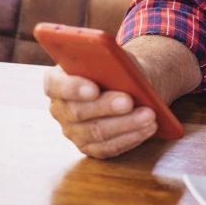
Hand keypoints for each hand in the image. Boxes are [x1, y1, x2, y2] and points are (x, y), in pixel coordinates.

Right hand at [43, 35, 200, 158]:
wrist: (126, 84)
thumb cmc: (114, 68)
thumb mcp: (112, 57)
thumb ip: (108, 60)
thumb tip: (118, 66)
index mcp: (57, 80)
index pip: (56, 84)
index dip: (73, 88)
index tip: (94, 89)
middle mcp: (61, 108)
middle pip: (78, 112)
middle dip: (106, 107)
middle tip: (128, 101)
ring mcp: (73, 131)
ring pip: (96, 132)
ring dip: (126, 124)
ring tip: (148, 115)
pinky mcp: (89, 147)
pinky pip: (109, 147)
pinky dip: (131, 137)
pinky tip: (148, 128)